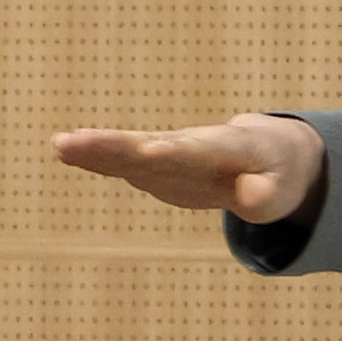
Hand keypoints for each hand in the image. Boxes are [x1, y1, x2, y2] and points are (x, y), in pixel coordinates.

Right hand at [50, 113, 325, 223]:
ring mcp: (167, 155)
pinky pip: (121, 161)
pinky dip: (95, 158)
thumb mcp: (282, 190)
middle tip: (75, 142)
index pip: (193, 153)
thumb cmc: (277, 174)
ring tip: (60, 144)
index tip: (148, 150)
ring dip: (95, 149)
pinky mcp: (154, 167)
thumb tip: (247, 198)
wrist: (266, 152)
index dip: (173, 154)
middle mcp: (187, 145)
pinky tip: (64, 151)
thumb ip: (265, 196)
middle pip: (146, 146)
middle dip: (113, 147)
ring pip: (127, 151)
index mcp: (222, 149)